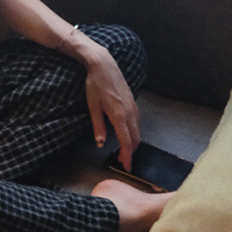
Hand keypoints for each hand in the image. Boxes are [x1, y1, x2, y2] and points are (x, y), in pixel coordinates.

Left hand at [83, 47, 140, 171]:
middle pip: (135, 138)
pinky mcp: (133, 102)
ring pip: (138, 131)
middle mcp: (130, 112)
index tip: (126, 166)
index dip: (127, 156)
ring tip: (124, 151)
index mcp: (119, 115)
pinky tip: (126, 134)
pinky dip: (134, 132)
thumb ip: (98, 126)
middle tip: (122, 161)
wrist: (103, 65)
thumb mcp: (93, 106)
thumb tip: (100, 143)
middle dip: (130, 152)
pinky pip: (137, 122)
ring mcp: (134, 107)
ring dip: (133, 142)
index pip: (126, 141)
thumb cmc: (95, 84)